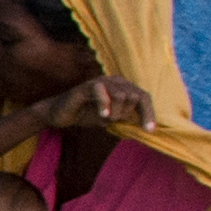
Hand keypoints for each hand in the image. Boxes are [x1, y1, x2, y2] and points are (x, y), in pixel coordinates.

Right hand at [36, 74, 154, 131]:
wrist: (61, 114)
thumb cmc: (88, 114)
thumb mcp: (112, 117)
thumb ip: (128, 117)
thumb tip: (149, 126)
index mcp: (123, 86)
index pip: (144, 97)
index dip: (149, 113)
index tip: (149, 131)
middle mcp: (115, 80)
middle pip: (133, 97)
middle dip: (125, 114)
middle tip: (111, 120)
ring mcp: (101, 81)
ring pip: (121, 96)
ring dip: (115, 112)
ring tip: (104, 117)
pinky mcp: (86, 85)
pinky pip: (102, 92)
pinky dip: (104, 105)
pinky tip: (102, 115)